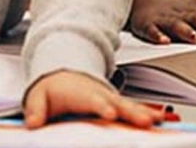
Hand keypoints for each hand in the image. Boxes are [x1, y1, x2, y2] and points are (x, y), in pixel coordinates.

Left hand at [22, 71, 157, 127]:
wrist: (63, 71)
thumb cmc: (53, 88)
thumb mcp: (38, 96)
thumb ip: (36, 110)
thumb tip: (33, 123)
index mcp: (82, 94)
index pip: (93, 101)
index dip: (102, 106)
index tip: (110, 113)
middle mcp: (100, 95)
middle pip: (118, 104)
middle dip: (132, 112)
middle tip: (145, 121)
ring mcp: (111, 100)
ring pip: (130, 106)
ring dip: (144, 113)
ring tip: (158, 121)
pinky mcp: (118, 106)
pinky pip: (134, 110)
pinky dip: (149, 113)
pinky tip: (161, 120)